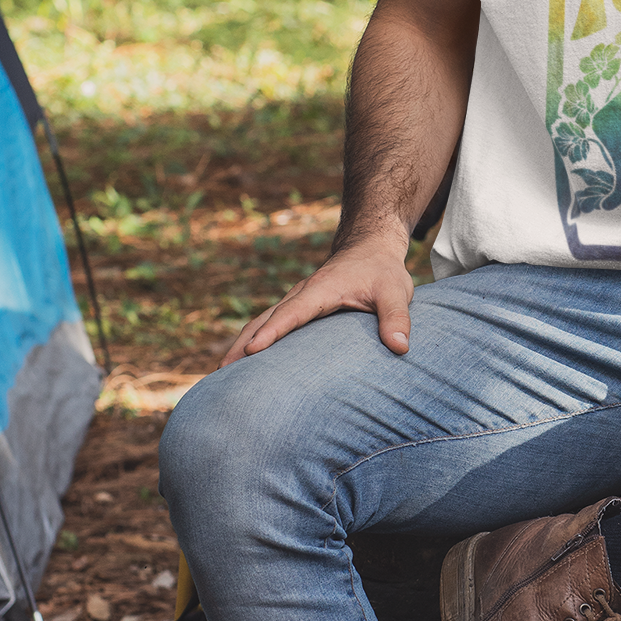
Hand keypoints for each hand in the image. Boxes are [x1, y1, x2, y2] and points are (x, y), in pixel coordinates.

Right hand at [218, 228, 415, 365]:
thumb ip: (397, 318)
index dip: (273, 331)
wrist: (370, 248)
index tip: (252, 349)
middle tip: (221, 372)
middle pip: (265, 319)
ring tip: (221, 373)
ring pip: (262, 322)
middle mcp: (301, 295)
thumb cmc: (382, 271)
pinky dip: (253, 340)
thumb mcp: (396, 291)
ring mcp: (296, 301)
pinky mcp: (298, 308)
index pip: (293, 313)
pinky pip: (270, 324)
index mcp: (321, 290)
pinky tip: (243, 362)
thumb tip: (400, 347)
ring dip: (241, 344)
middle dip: (243, 344)